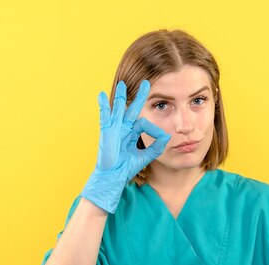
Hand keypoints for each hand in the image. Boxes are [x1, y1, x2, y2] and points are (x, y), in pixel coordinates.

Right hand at [80, 79, 170, 213]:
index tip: (163, 137)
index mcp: (132, 134)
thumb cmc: (126, 168)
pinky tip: (101, 95)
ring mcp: (115, 128)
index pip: (145, 124)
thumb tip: (167, 137)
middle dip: (140, 97)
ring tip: (123, 84)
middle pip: (133, 109)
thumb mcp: (146, 156)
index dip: (155, 130)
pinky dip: (103, 105)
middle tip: (146, 83)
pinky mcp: (107, 131)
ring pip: (120, 108)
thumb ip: (157, 147)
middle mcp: (124, 128)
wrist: (113, 176)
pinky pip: (105, 115)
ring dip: (122, 96)